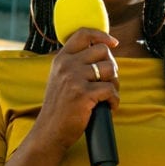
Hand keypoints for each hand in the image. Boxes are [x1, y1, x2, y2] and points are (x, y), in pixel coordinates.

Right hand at [30, 28, 119, 152]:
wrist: (49, 132)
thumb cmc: (60, 108)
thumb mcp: (60, 79)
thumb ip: (75, 64)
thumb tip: (103, 52)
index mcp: (61, 59)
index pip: (83, 34)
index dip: (102, 35)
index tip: (113, 43)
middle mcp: (66, 65)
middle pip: (102, 51)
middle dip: (111, 66)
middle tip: (108, 81)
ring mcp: (74, 78)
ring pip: (109, 68)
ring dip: (115, 83)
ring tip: (108, 95)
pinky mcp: (83, 94)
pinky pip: (111, 89)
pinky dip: (115, 100)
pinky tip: (109, 107)